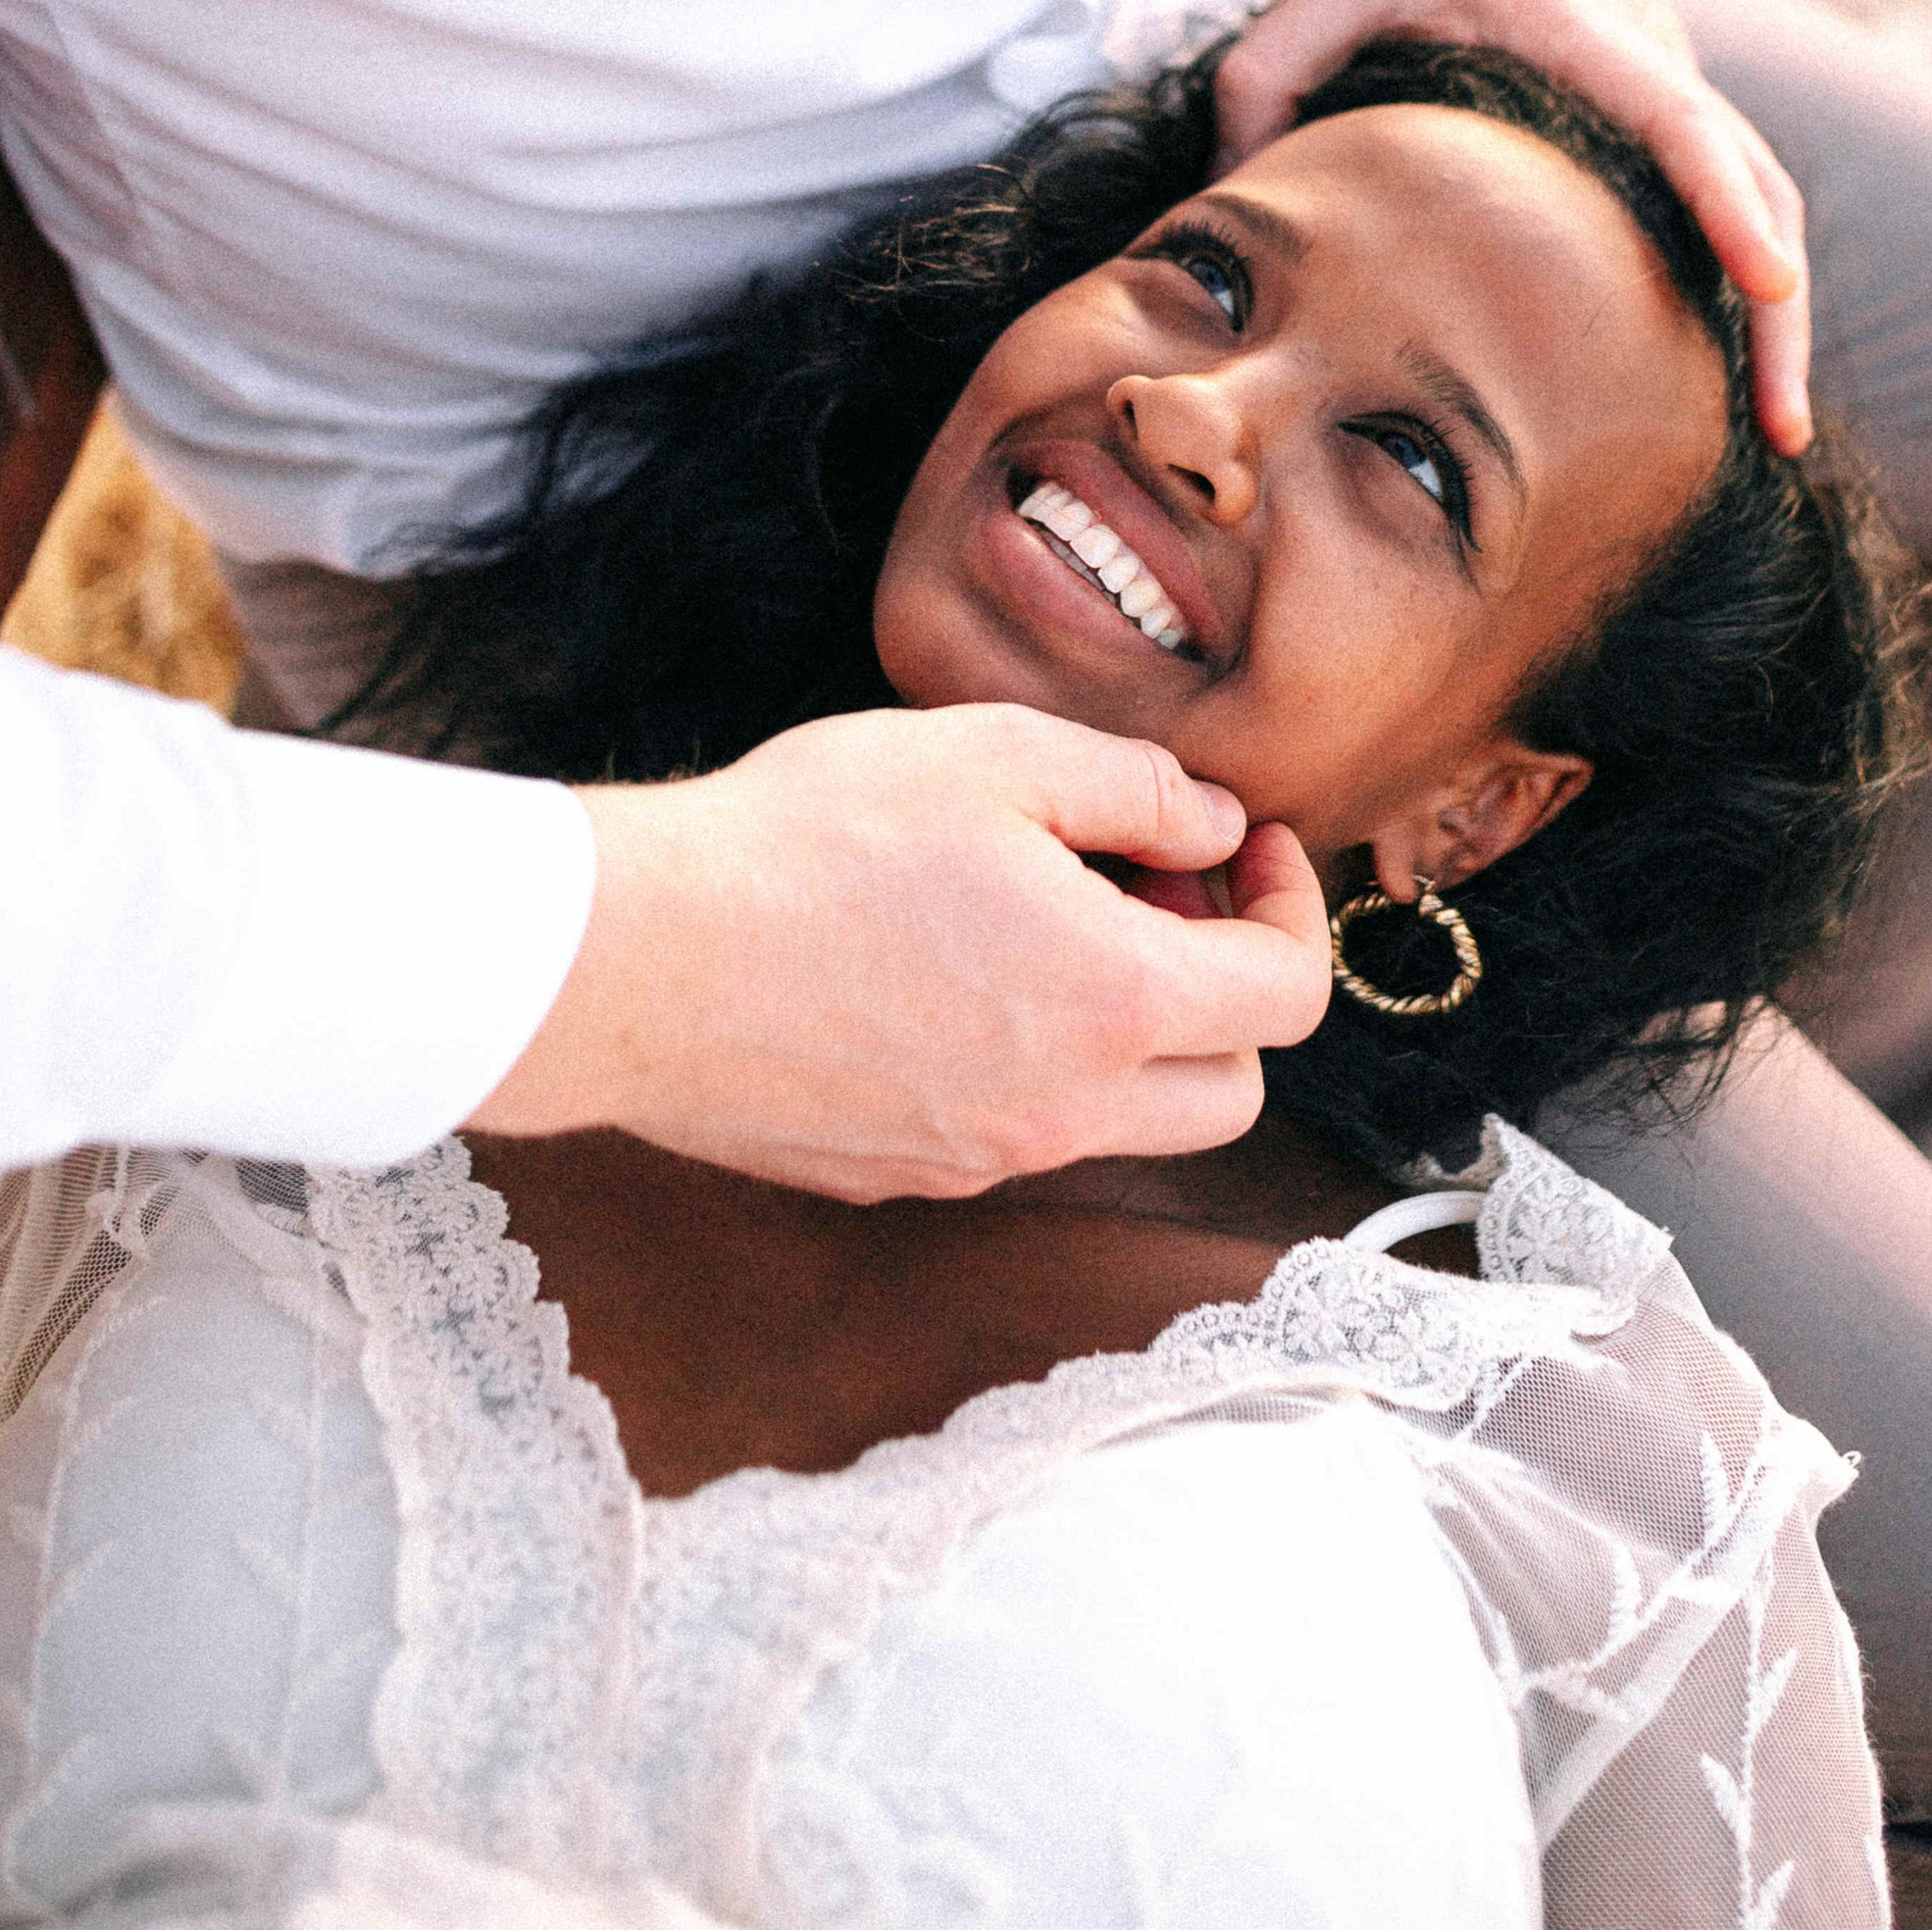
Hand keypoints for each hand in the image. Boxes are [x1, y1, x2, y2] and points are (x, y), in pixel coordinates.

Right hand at [466, 702, 1330, 1197]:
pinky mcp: (899, 1177)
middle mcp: (1063, 1113)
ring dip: (1134, 1034)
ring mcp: (979, 1162)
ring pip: (1127, 1124)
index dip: (1293, 906)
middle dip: (1232, 989)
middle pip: (1233, 1089)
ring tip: (1051, 921)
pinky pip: (1018, 1136)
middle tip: (1160, 890)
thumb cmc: (809, 840)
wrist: (638, 958)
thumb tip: (1212, 824)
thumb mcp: (993, 755)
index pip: (1285, 996)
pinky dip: (1035, 1066)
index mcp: (1110, 1004)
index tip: (1245, 843)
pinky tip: (955, 972)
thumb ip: (1135, 788)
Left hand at [1217, 0, 1812, 450]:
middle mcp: (1652, 53)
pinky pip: (1721, 180)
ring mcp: (1669, 72)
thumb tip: (1234, 203)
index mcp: (1583, 29)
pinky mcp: (1661, 88)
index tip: (1775, 282)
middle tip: (1781, 434)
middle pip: (1759, 181)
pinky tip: (1714, 355)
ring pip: (1757, 185)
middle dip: (1782, 308)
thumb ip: (1266, 75)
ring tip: (1769, 427)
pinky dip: (1739, 260)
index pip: (1682, 120)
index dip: (1729, 204)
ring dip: (1775, 300)